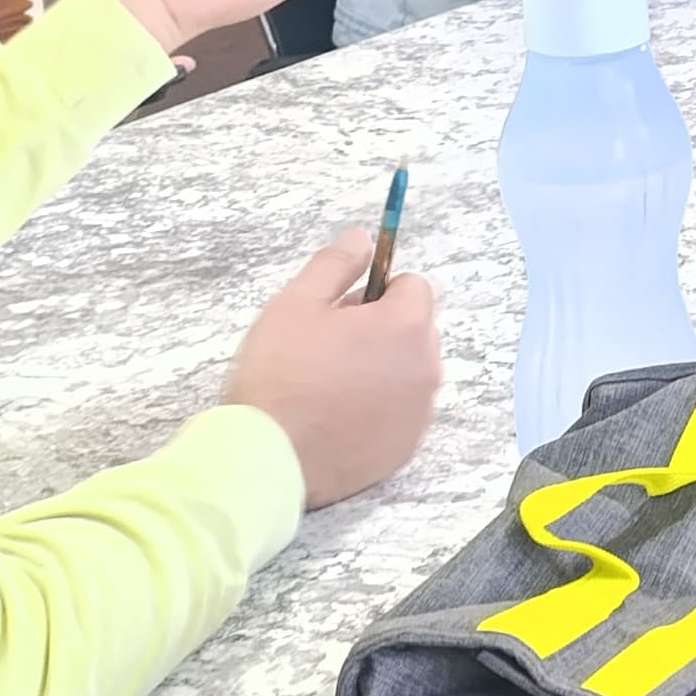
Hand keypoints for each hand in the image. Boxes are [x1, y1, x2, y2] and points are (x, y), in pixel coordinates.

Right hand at [221, 233, 441, 505]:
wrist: (268, 458)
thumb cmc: (279, 376)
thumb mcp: (296, 304)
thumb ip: (336, 265)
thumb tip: (362, 237)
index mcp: (406, 326)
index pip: (414, 286)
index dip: (377, 293)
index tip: (342, 311)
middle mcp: (426, 368)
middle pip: (416, 330)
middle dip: (382, 330)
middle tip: (329, 348)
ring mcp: (420, 413)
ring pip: (409, 373)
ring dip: (383, 370)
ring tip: (330, 386)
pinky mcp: (406, 448)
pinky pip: (402, 414)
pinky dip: (380, 410)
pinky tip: (338, 420)